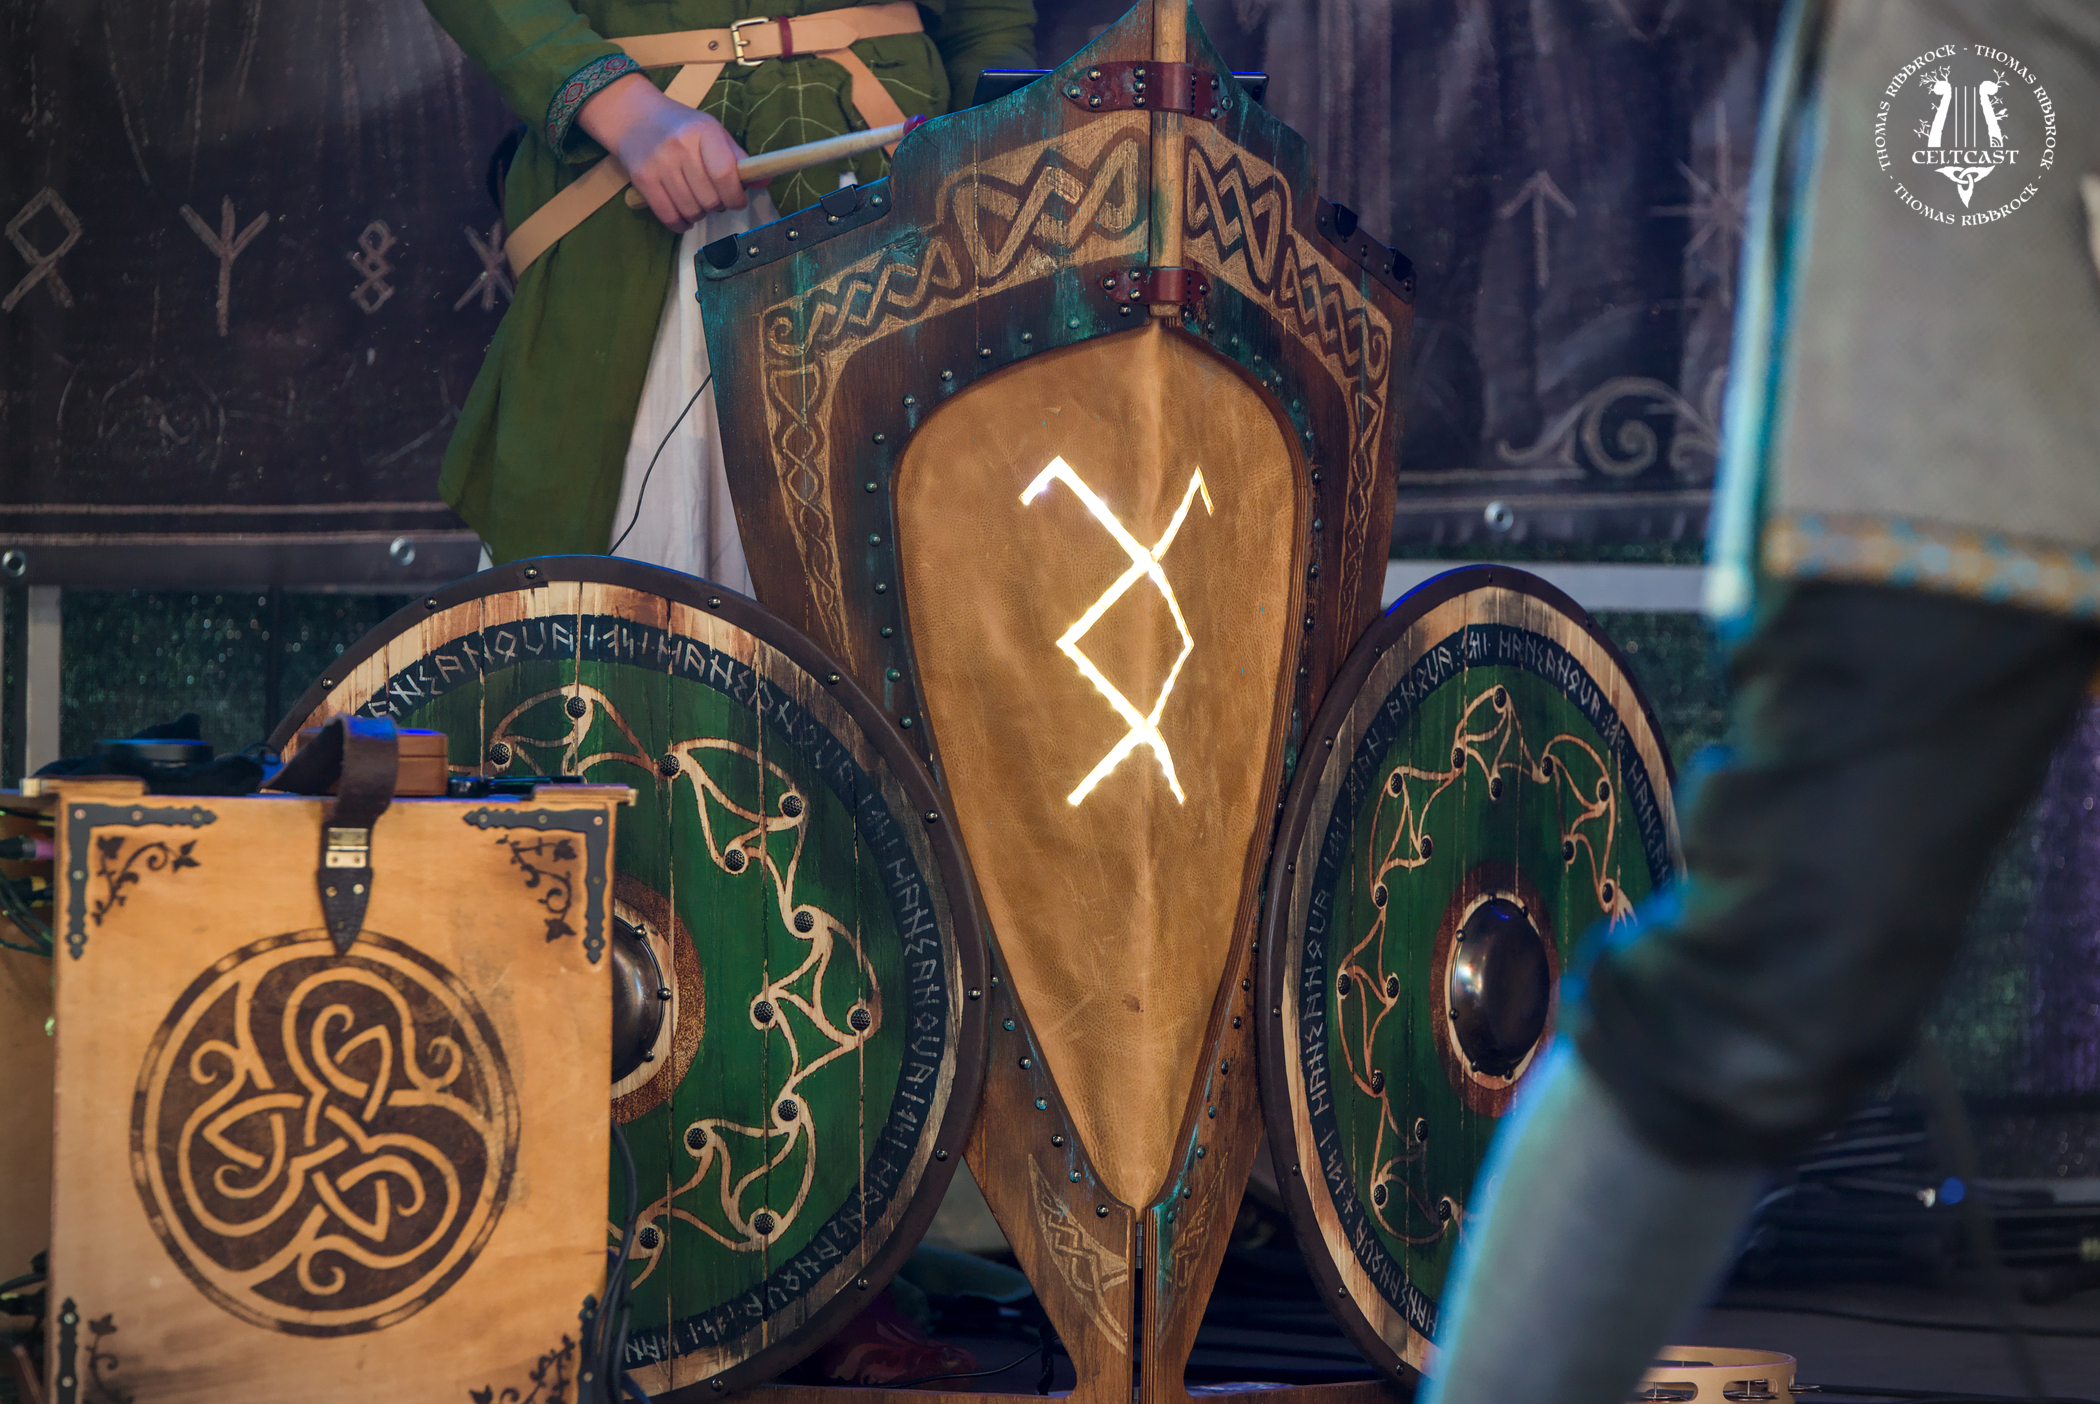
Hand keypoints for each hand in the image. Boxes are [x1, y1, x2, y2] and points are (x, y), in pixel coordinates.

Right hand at [578, 72, 748, 230]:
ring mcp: (659, 164)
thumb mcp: (712, 131)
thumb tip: (765, 180)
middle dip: (718, 205)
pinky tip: (685, 217)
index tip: (737, 200)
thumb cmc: (681, 127)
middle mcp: (680, 147)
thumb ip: (738, 157)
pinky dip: (681, 224)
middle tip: (714, 197)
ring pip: (691, 210)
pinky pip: (668, 216)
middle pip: (709, 198)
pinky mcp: (642, 179)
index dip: (735, 196)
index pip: (724, 175)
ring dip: (700, 214)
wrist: (634, 116)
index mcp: (703, 132)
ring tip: (698, 202)